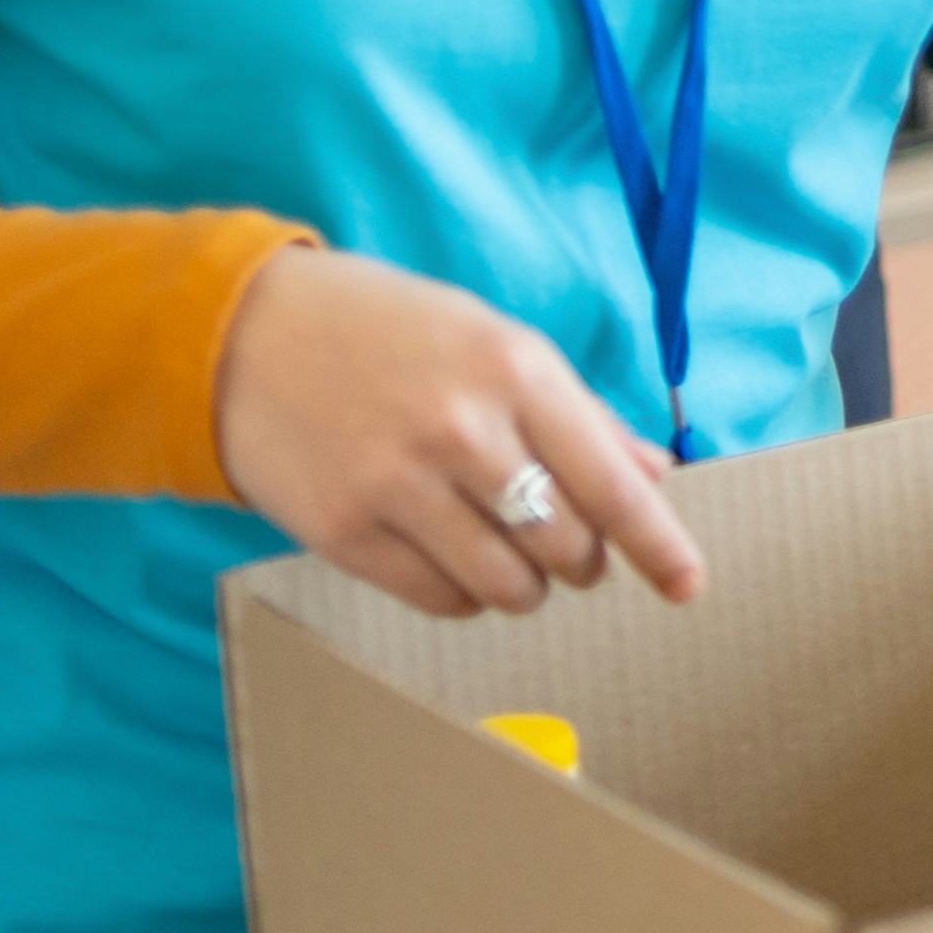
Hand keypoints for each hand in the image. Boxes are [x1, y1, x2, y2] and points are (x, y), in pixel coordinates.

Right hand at [216, 247, 707, 618]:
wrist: (243, 332)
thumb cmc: (389, 332)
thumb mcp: (495, 343)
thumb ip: (579, 414)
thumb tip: (654, 476)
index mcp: (516, 372)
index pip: (612, 485)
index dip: (659, 546)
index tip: (689, 585)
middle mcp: (463, 431)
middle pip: (567, 547)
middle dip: (581, 560)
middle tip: (565, 543)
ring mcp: (398, 485)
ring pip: (508, 587)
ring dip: (525, 586)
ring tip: (508, 552)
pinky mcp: (342, 531)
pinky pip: (439, 599)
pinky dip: (463, 594)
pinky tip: (450, 556)